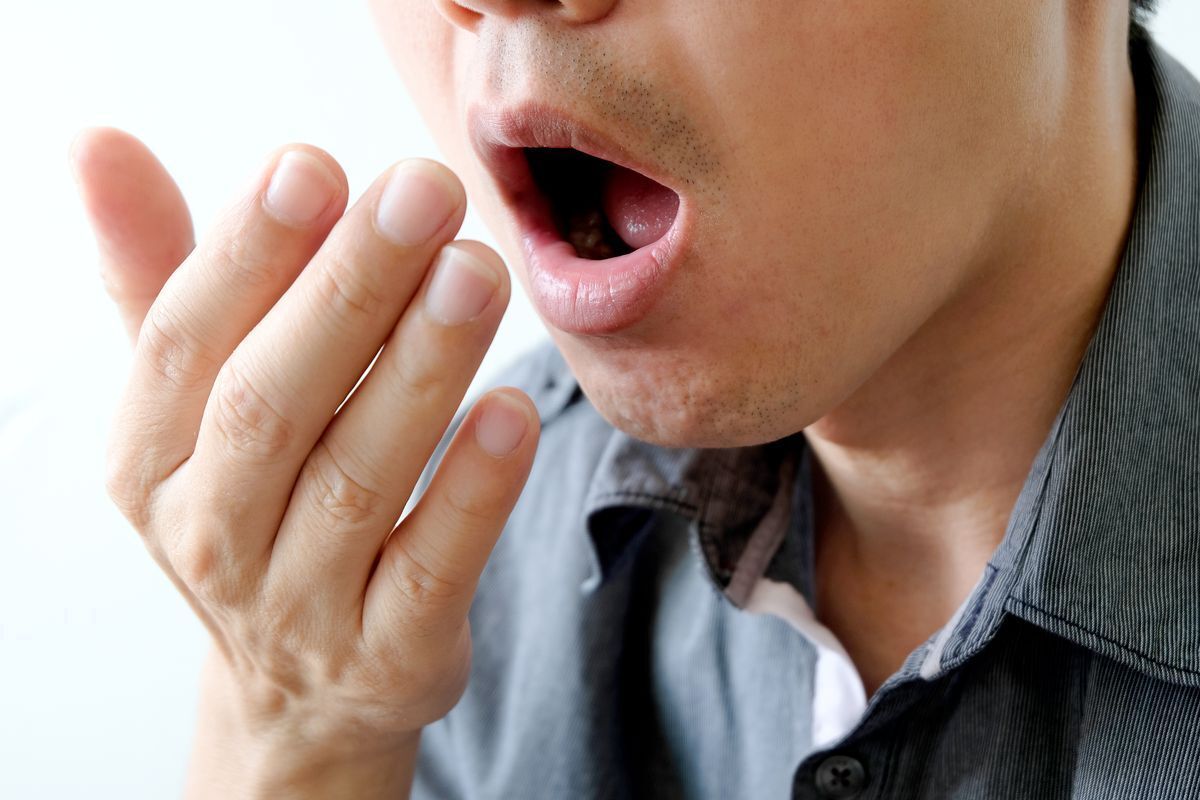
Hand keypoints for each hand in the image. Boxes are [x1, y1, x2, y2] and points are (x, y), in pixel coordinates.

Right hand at [70, 127, 538, 792]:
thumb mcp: (192, 408)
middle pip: (273, 404)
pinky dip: (471, 491)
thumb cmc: (259, 504)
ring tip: (477, 271)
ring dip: (420, 369)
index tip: (312, 165)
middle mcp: (212, 538)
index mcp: (150, 461)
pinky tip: (515, 410)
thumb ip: (161, 279)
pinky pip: (434, 569)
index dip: (245, 253)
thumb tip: (96, 143)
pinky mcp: (392, 656)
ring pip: (358, 480)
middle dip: (347, 291)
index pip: (183, 345)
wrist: (304, 689)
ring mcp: (302, 608)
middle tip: (421, 191)